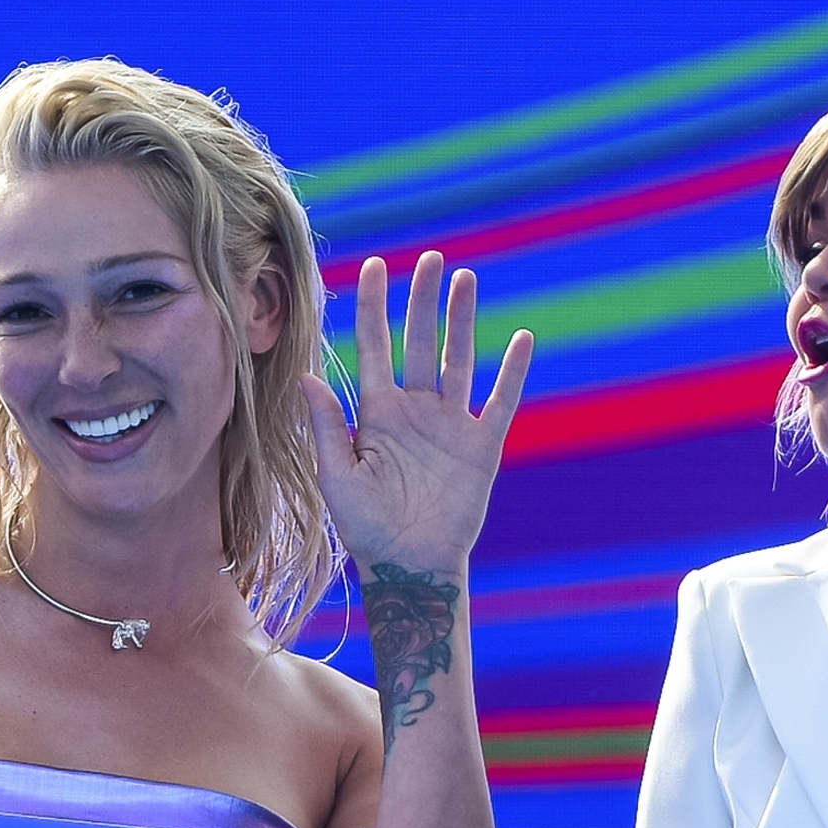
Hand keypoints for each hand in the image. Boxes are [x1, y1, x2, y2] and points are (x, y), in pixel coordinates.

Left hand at [296, 251, 534, 573]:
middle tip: (429, 259)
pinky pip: (501, 401)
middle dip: (423, 301)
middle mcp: (415, 411)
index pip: (374, 346)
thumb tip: (305, 375)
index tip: (375, 266)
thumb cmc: (366, 529)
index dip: (374, 307)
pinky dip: (513, 372)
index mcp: (378, 413)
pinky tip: (522, 340)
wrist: (409, 568)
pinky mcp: (482, 446)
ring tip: (465, 279)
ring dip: (463, 320)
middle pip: (421, 342)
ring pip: (459, 360)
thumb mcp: (337, 476)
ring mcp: (451, 425)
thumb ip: (326, 425)